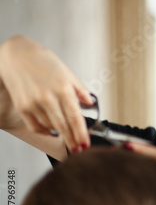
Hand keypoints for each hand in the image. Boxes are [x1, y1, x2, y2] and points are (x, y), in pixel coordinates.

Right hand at [0, 36, 93, 151]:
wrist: (17, 55)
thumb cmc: (44, 62)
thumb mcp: (67, 73)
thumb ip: (80, 90)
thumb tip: (90, 103)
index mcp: (62, 89)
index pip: (75, 117)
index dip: (81, 134)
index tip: (85, 144)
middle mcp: (47, 98)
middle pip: (63, 126)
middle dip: (72, 140)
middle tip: (79, 149)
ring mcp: (33, 103)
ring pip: (50, 127)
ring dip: (60, 134)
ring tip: (67, 137)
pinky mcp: (23, 107)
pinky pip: (35, 126)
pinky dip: (45, 131)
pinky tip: (52, 131)